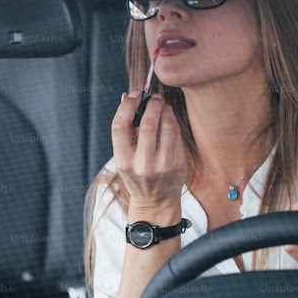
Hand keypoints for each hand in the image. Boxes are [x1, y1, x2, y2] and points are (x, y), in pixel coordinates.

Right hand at [111, 90, 186, 216]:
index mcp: (123, 161)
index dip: (126, 106)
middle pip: (146, 124)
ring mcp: (162, 165)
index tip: (133, 95)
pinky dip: (172, 121)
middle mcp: (142, 164)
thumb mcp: (125, 156)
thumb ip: (125, 128)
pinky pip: (176, 134)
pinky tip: (169, 117)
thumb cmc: (137, 174)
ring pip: (166, 127)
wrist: (156, 202)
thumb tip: (126, 96)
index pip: (119, 126)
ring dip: (164, 110)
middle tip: (154, 97)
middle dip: (151, 104)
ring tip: (162, 105)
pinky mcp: (177, 164)